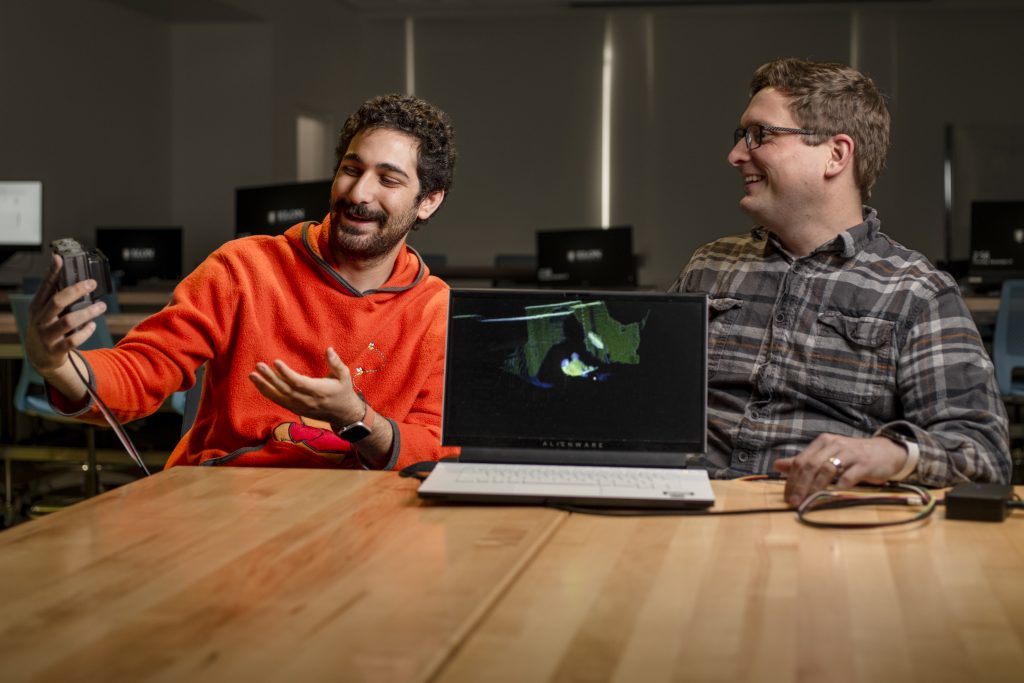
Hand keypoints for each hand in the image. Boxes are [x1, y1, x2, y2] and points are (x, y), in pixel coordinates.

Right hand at [26, 253, 106, 377]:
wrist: (39, 356)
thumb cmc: (46, 327)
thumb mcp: (45, 311)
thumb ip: (54, 293)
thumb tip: (63, 266)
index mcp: (36, 307)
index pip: (44, 287)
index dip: (52, 273)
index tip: (60, 259)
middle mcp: (40, 320)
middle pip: (57, 302)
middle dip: (76, 291)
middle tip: (92, 283)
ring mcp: (47, 336)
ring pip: (68, 321)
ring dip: (88, 312)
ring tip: (101, 306)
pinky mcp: (56, 350)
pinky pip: (73, 340)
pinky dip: (85, 332)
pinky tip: (93, 325)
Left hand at [249, 347, 363, 428]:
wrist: (343, 414)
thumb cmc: (344, 391)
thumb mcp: (344, 376)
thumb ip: (336, 363)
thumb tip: (328, 349)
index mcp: (319, 391)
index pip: (298, 382)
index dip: (286, 373)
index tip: (276, 362)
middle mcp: (307, 400)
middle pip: (285, 389)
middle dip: (270, 378)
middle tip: (258, 366)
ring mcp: (300, 407)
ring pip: (279, 397)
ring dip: (264, 386)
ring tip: (252, 375)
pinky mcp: (296, 409)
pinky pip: (279, 401)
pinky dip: (268, 393)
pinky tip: (259, 384)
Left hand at [773, 433, 908, 506]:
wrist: (885, 452)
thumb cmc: (852, 457)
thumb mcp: (827, 456)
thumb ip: (803, 462)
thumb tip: (777, 466)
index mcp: (823, 443)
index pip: (801, 461)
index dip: (792, 480)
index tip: (787, 497)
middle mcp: (834, 445)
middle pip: (811, 465)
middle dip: (801, 485)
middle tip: (794, 502)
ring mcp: (850, 454)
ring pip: (827, 469)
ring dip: (816, 487)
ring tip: (809, 501)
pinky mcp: (865, 464)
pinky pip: (850, 475)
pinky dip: (840, 485)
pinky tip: (833, 494)